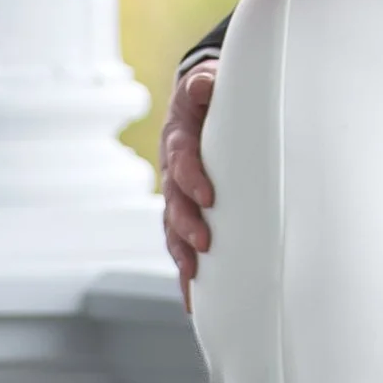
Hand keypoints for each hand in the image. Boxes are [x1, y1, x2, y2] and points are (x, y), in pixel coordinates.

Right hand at [160, 55, 218, 301]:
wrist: (200, 102)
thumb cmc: (210, 95)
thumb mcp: (205, 81)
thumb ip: (204, 84)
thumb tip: (204, 84)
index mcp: (179, 139)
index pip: (182, 160)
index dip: (192, 178)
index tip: (208, 197)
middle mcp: (173, 171)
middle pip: (173, 202)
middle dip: (186, 225)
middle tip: (205, 244)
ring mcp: (176, 195)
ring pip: (172, 228)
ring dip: (181, 253)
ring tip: (193, 276)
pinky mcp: (185, 213)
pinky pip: (181, 244)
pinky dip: (186, 272)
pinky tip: (193, 300)